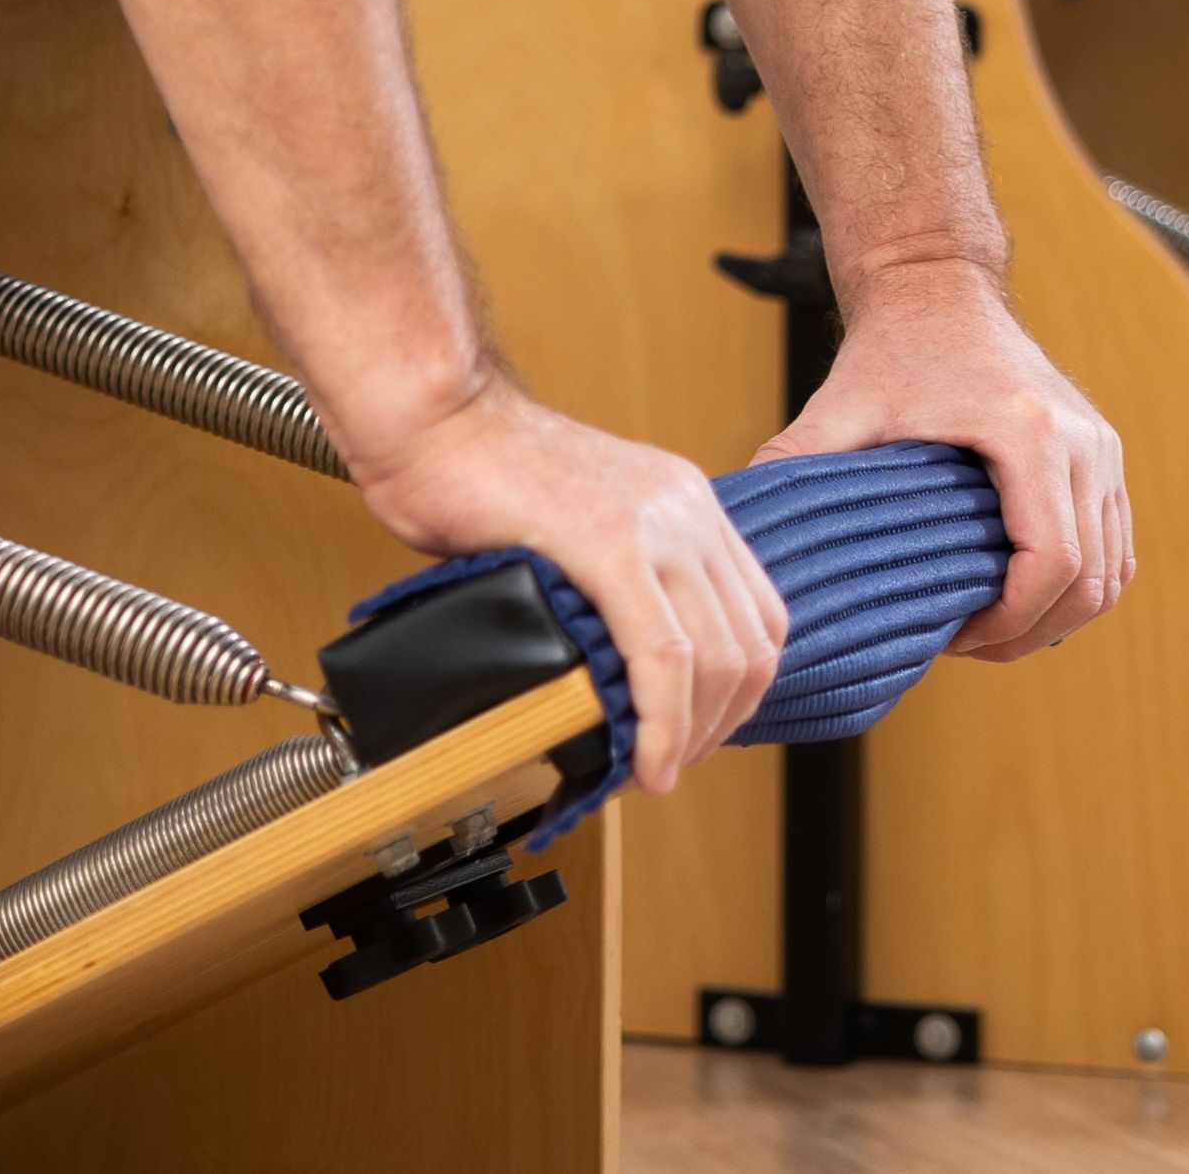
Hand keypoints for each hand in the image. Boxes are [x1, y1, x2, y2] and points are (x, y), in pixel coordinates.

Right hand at [347, 378, 784, 793]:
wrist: (430, 416)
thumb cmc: (473, 474)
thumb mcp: (574, 531)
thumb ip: (610, 588)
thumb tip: (612, 673)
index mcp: (685, 502)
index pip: (758, 619)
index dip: (736, 697)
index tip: (690, 738)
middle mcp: (686, 507)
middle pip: (751, 648)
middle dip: (717, 729)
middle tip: (663, 768)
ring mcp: (655, 521)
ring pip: (717, 660)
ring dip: (692, 738)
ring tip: (648, 773)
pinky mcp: (609, 540)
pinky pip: (662, 654)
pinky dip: (662, 725)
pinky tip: (644, 761)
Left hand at [764, 258, 1131, 662]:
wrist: (936, 283)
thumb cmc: (891, 347)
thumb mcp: (841, 405)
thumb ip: (795, 460)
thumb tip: (742, 528)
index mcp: (1030, 434)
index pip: (1053, 563)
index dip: (1011, 623)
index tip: (956, 639)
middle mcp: (1083, 441)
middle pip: (1090, 581)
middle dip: (1031, 631)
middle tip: (965, 644)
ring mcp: (1102, 447)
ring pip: (1111, 571)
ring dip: (1057, 616)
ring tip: (989, 628)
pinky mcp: (1103, 453)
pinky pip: (1114, 546)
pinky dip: (1079, 585)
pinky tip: (1019, 598)